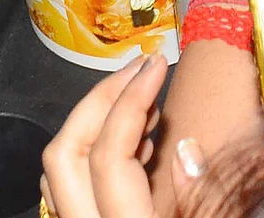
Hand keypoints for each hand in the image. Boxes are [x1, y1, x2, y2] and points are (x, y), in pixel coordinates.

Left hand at [41, 53, 202, 217]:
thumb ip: (200, 198)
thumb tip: (186, 148)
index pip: (108, 153)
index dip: (132, 99)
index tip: (157, 65)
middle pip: (66, 151)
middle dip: (103, 98)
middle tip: (140, 69)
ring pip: (62, 165)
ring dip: (97, 121)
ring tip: (144, 101)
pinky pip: (71, 184)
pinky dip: (96, 150)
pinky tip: (136, 142)